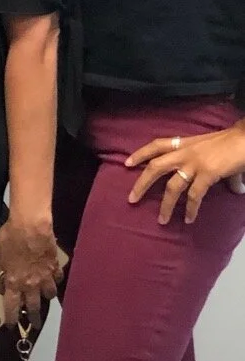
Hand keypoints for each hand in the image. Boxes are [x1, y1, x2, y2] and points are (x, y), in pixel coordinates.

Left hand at [0, 216, 62, 326]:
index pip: (12, 306)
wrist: (31, 228)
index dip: (11, 318)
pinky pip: (58, 278)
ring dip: (46, 297)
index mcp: (14, 283)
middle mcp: (31, 285)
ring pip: (49, 294)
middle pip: (34, 307)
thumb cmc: (9, 238)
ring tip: (45, 297)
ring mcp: (45, 277)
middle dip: (34, 318)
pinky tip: (54, 278)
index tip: (11, 326)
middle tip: (35, 324)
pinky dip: (56, 280)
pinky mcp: (55, 267)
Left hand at [125, 121, 244, 223]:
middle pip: (155, 167)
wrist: (244, 139)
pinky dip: (190, 209)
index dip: (140, 153)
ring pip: (172, 187)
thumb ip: (216, 168)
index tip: (127, 163)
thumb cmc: (231, 142)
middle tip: (131, 198)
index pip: (156, 145)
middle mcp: (184, 152)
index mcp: (183, 143)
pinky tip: (189, 219)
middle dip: (142, 183)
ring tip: (162, 220)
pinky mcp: (206, 174)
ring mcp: (194, 164)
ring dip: (166, 205)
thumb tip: (237, 188)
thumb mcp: (214, 150)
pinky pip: (194, 196)